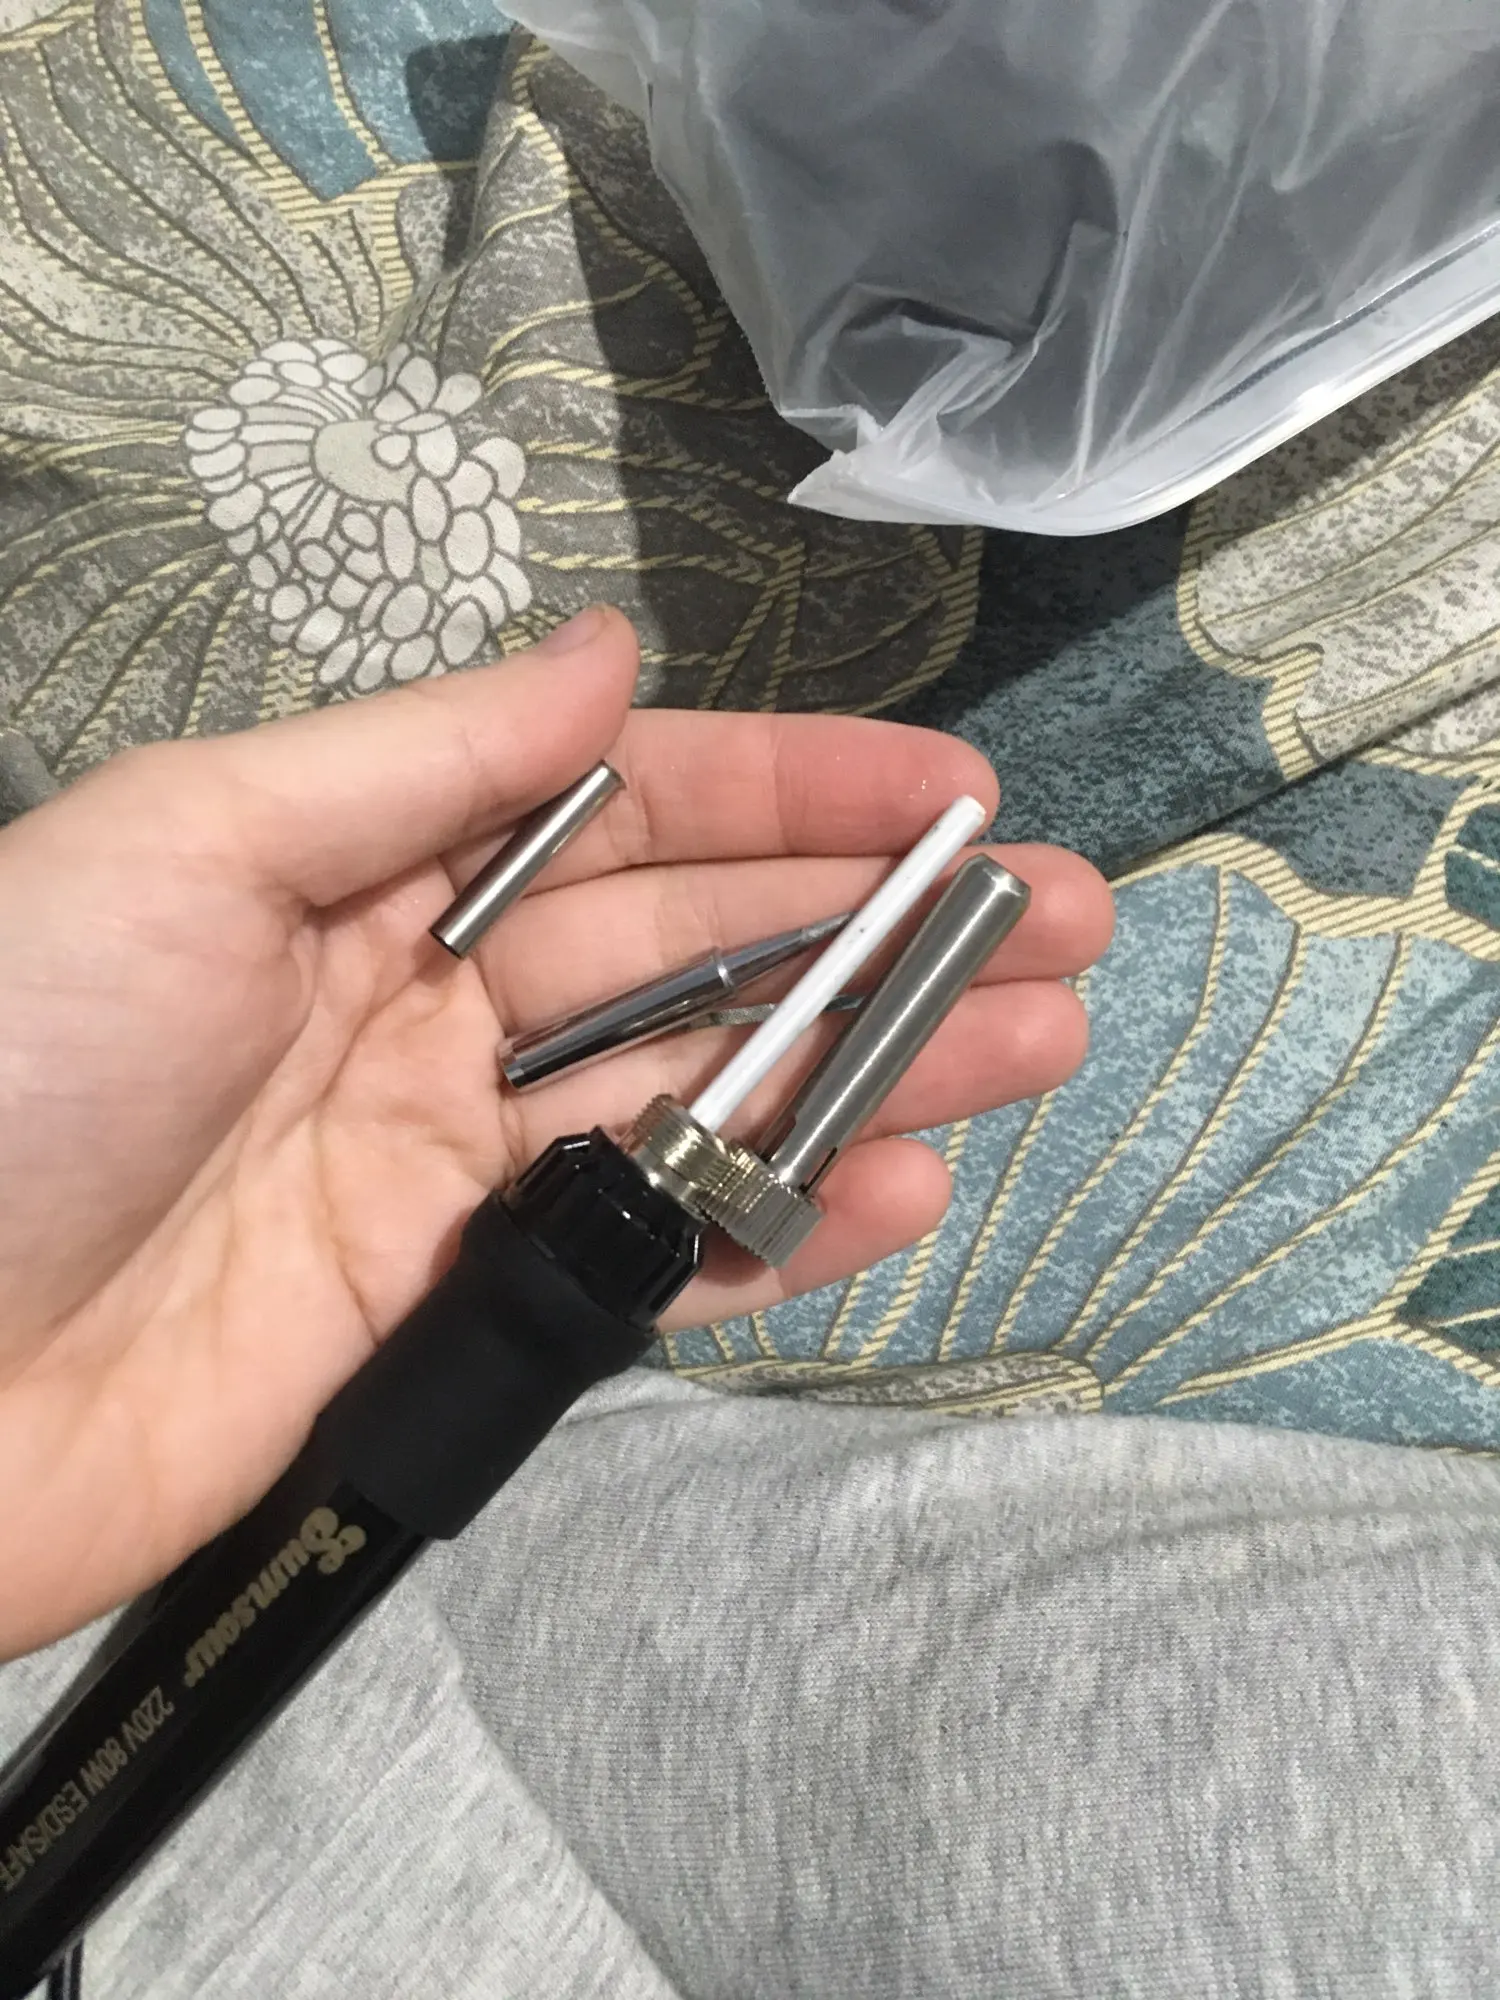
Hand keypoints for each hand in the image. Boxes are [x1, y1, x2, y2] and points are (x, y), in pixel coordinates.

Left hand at [0, 609, 1110, 1654]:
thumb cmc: (10, 1069)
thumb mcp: (194, 845)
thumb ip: (422, 758)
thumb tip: (607, 650)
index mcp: (370, 872)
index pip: (629, 813)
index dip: (794, 792)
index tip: (952, 794)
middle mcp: (429, 1010)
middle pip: (700, 955)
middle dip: (882, 930)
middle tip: (1062, 921)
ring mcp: (451, 1171)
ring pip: (706, 1103)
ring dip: (874, 1072)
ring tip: (1036, 1044)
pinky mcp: (455, 1313)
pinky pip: (648, 1259)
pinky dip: (775, 1231)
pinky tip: (897, 1190)